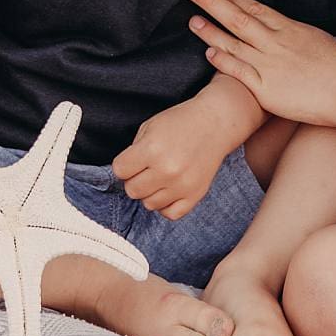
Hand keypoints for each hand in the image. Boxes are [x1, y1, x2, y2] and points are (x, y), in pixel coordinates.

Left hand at [111, 97, 243, 219]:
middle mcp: (166, 170)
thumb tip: (125, 174)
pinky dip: (166, 205)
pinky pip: (170, 214)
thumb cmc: (181, 122)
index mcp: (152, 149)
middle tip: (146, 168)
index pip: (120, 170)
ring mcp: (182, 185)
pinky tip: (169, 189)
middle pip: (132, 190)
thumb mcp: (151, 126)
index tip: (132, 160)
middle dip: (135, 179)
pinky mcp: (195, 195)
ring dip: (151, 192)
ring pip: (149, 204)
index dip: (124, 165)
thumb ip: (135, 151)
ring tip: (160, 176)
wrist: (215, 123)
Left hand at [187, 0, 335, 125]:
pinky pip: (240, 72)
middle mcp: (276, 42)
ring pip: (234, 42)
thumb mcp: (317, 39)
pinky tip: (208, 53)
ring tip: (193, 19)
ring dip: (211, 30)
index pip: (255, 8)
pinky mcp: (267, 88)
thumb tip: (290, 32)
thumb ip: (298, 35)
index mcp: (289, 27)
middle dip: (213, 2)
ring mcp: (269, 64)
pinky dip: (223, 61)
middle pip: (238, 17)